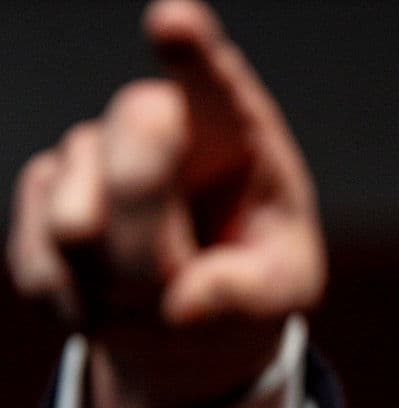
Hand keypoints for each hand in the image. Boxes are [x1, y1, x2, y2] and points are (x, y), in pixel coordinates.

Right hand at [6, 0, 326, 407]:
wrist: (195, 313)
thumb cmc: (254, 282)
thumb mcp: (284, 291)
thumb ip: (253, 292)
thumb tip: (184, 305)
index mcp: (234, 134)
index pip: (213, 82)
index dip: (193, 50)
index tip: (175, 22)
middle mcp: (157, 128)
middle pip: (131, 152)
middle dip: (149, 218)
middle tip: (172, 273)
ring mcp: (91, 162)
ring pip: (77, 226)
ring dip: (122, 282)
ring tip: (160, 293)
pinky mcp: (40, 204)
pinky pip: (41, 265)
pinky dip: (85, 305)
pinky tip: (117, 300)